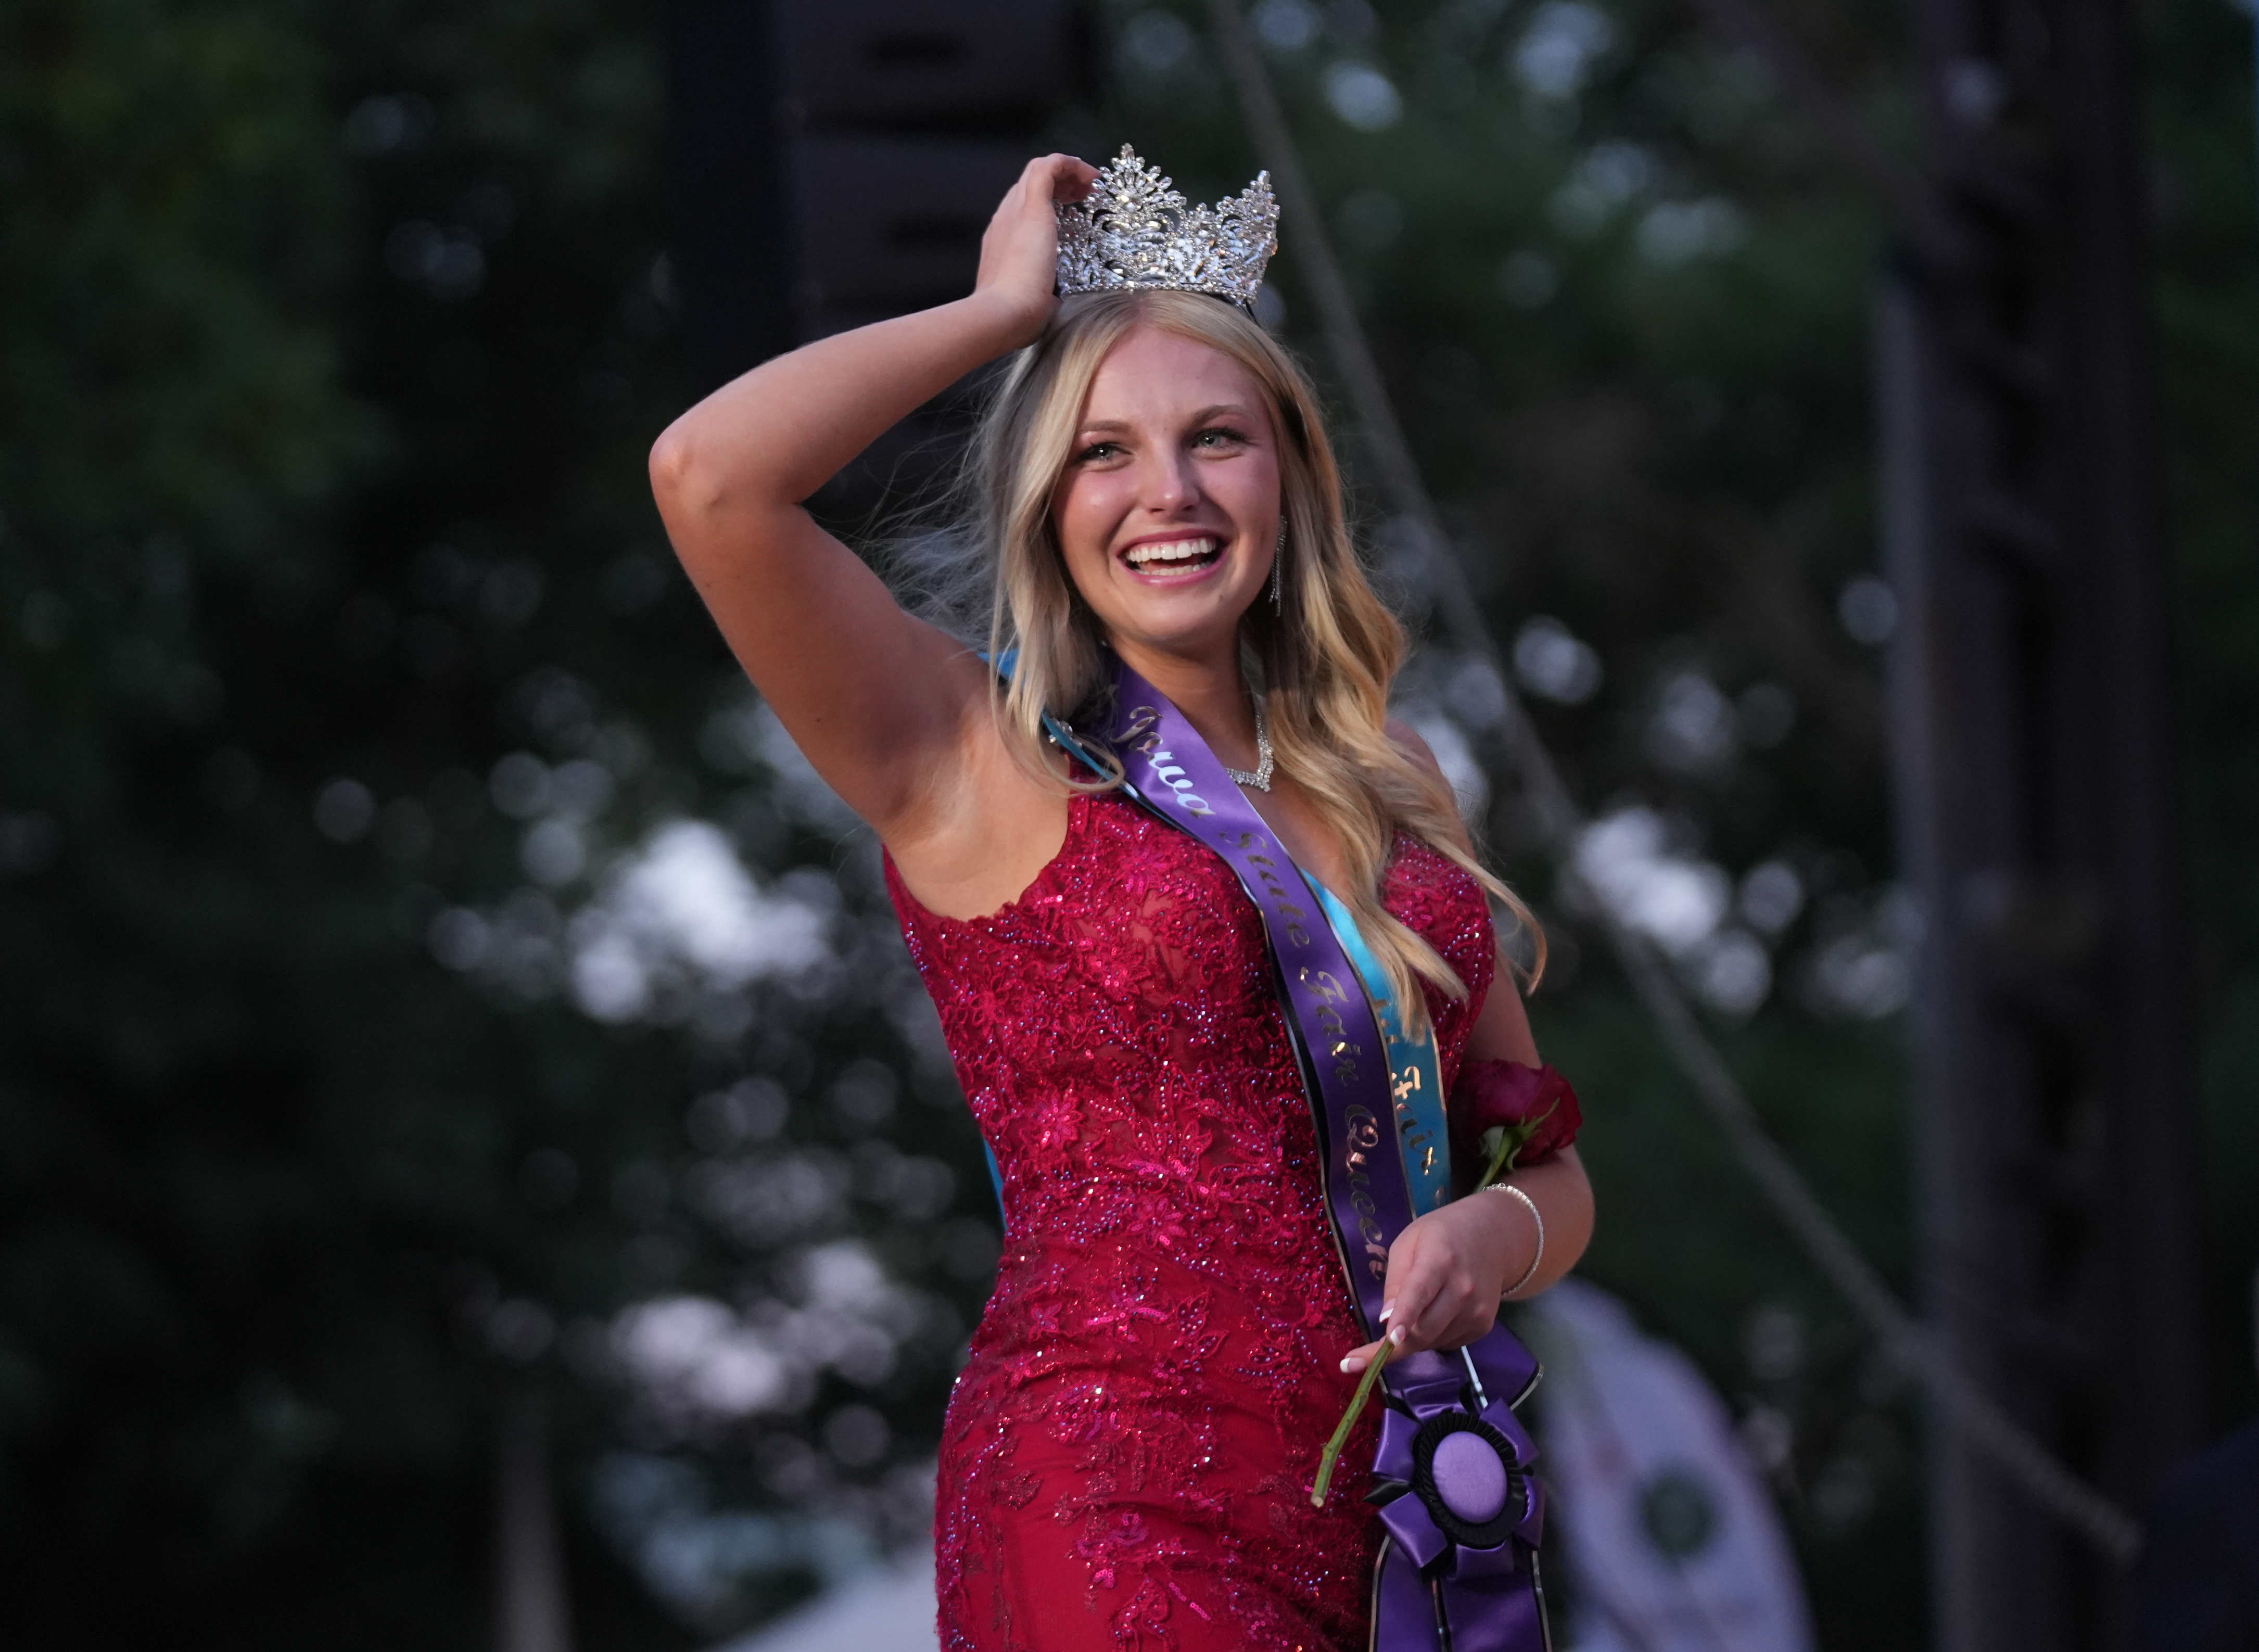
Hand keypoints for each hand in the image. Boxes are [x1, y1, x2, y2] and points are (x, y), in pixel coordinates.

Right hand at [972, 153, 1099, 344]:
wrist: (1001, 314)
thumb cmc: (1017, 317)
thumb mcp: (1031, 299)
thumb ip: (1040, 293)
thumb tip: (1052, 303)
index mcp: (1003, 241)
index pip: (1023, 209)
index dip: (1049, 205)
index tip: (1073, 214)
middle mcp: (1005, 219)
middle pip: (1030, 186)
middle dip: (1060, 185)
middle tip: (1085, 197)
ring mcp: (1015, 211)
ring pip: (1039, 171)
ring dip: (1068, 172)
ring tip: (1091, 184)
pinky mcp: (1031, 207)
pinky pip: (1049, 167)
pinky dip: (1071, 164)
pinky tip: (1092, 176)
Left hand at [1339, 1191, 1531, 1375]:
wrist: (1492, 1238)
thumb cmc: (1440, 1236)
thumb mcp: (1407, 1244)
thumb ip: (1395, 1280)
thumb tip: (1386, 1320)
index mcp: (1440, 1259)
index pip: (1419, 1293)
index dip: (1404, 1317)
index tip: (1389, 1340)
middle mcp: (1463, 1288)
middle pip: (1422, 1330)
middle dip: (1390, 1346)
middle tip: (1354, 1360)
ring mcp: (1477, 1310)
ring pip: (1431, 1342)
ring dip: (1411, 1338)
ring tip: (1411, 1312)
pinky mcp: (1483, 1326)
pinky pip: (1445, 1343)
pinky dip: (1430, 1337)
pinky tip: (1433, 1313)